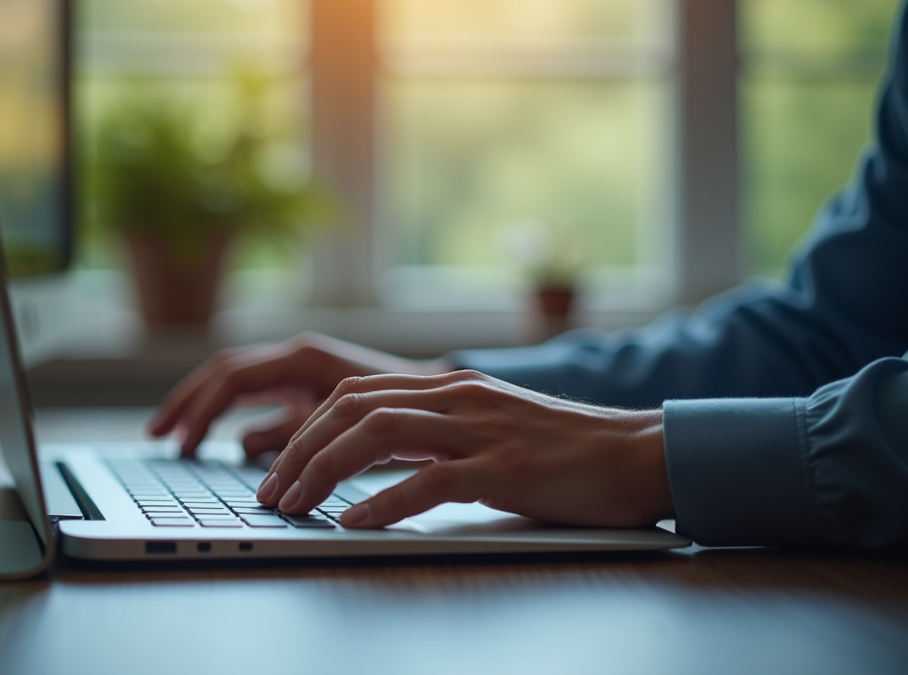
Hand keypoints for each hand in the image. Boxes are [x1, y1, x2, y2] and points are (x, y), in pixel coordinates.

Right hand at [149, 333, 449, 457]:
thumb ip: (298, 433)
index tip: (181, 444)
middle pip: (224, 374)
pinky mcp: (308, 383)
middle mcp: (298, 356)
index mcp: (304, 358)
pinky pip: (259, 395)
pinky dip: (236, 416)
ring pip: (237, 381)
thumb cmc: (406, 406)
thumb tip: (248, 448)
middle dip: (188, 403)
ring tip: (179, 440)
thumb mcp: (349, 424)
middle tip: (157, 436)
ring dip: (206, 408)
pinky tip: (225, 442)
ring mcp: (301, 367)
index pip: (232, 380)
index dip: (201, 412)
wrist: (445, 396)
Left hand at [254, 369, 673, 528]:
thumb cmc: (564, 452)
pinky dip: (383, 502)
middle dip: (299, 449)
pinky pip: (428, 481)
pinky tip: (353, 521)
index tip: (279, 467)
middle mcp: (457, 398)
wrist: (638, 452)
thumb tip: (377, 466)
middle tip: (270, 490)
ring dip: (324, 470)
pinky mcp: (504, 468)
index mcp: (449, 387)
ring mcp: (480, 429)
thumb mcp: (489, 429)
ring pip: (378, 434)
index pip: (355, 395)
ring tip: (295, 504)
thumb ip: (438, 436)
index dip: (307, 429)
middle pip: (352, 408)